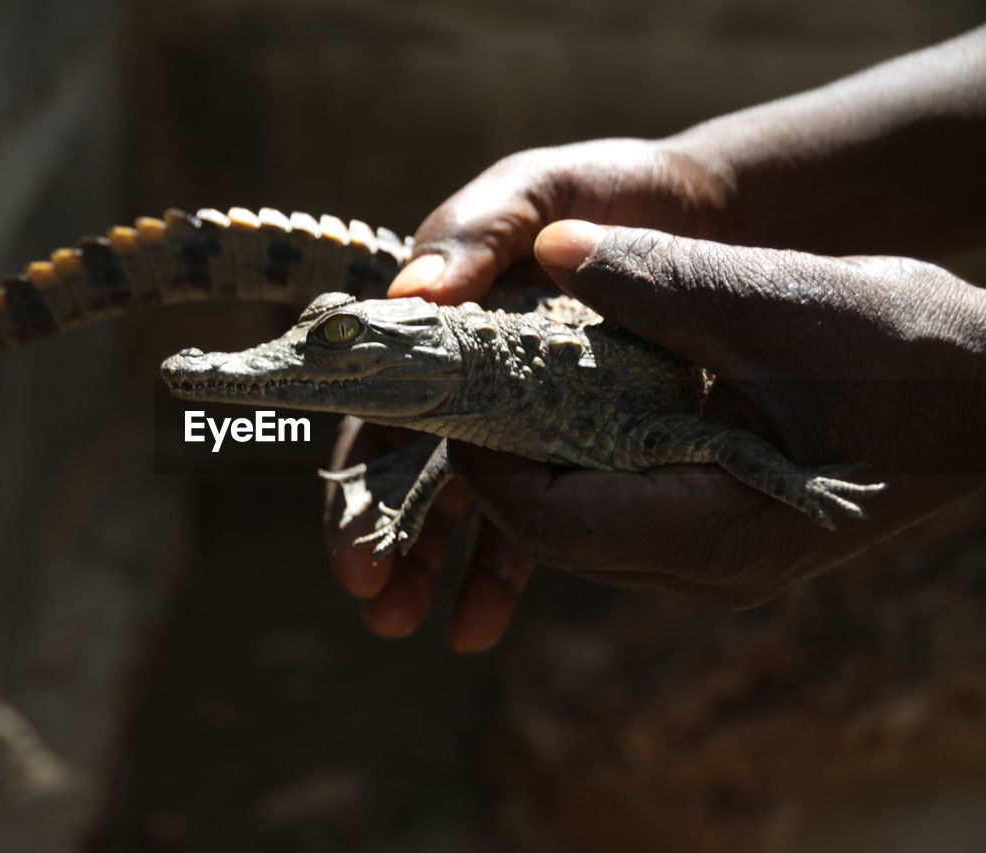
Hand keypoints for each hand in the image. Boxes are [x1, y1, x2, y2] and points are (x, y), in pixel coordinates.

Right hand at [327, 139, 738, 651]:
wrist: (700, 214)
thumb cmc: (604, 192)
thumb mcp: (537, 192)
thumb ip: (476, 234)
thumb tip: (408, 299)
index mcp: (435, 328)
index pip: (377, 412)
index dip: (358, 484)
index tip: (356, 553)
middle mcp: (463, 380)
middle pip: (407, 473)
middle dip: (388, 544)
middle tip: (381, 607)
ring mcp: (515, 418)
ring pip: (464, 506)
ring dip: (442, 569)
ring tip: (442, 630)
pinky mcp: (570, 444)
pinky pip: (533, 512)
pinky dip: (507, 565)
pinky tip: (486, 619)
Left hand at [452, 220, 985, 606]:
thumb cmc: (904, 350)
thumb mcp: (774, 302)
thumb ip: (656, 281)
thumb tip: (552, 248)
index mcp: (715, 533)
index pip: (549, 523)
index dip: (485, 461)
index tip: (463, 385)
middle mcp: (706, 567)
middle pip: (554, 530)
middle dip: (500, 456)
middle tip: (474, 375)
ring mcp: (715, 557)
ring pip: (582, 524)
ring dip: (540, 454)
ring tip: (516, 376)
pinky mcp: (722, 530)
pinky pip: (621, 507)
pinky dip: (586, 454)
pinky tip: (579, 390)